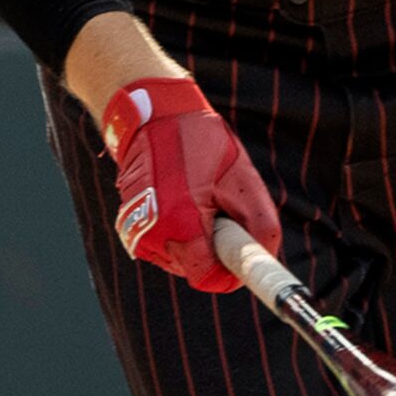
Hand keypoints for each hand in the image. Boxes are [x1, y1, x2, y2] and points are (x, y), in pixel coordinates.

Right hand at [102, 75, 280, 293]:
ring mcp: (136, 234)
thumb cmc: (201, 143)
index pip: (209, 278)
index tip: (243, 257)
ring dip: (196, 239)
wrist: (155, 117)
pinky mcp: (130, 228)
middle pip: (196, 268)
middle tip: (219, 208)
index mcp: (179, 225)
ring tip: (198, 198)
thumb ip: (259, 224)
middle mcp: (152, 236)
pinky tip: (181, 200)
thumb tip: (266, 257)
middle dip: (214, 247)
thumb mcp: (242, 179)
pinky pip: (164, 246)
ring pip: (180, 259)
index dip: (231, 272)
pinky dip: (178, 232)